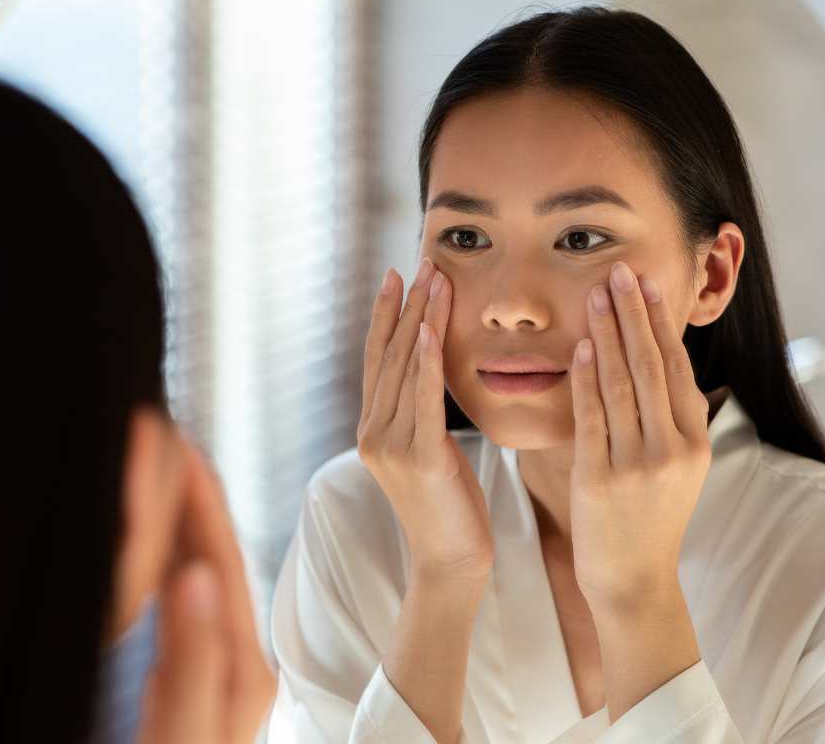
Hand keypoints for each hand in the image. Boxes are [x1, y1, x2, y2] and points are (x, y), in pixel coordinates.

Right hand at [136, 445, 276, 743]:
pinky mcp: (188, 685)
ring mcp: (213, 672)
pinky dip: (164, 570)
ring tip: (157, 480)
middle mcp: (235, 663)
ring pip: (196, 581)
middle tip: (171, 445)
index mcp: (242, 668)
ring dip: (179, 529)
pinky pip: (178, 610)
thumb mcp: (184, 725)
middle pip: (214, 564)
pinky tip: (151, 556)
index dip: (205, 504)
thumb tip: (196, 575)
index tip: (187, 448)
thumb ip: (193, 656)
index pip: (223, 565)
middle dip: (193, 503)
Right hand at [357, 258, 493, 584]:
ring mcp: (390, 445)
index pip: (380, 359)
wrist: (451, 564)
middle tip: (423, 261)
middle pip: (391, 355)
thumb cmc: (450, 509)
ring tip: (434, 279)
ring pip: (406, 368)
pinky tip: (431, 330)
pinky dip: (426, 361)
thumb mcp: (431, 454)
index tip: (398, 275)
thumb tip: (433, 379)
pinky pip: (422, 399)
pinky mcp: (417, 458)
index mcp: (374, 429)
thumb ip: (422, 417)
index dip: (387, 315)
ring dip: (421, 319)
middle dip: (407, 305)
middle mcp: (373, 431)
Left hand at [567, 261, 711, 615]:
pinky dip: (587, 378)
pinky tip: (582, 346)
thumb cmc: (648, 518)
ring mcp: (638, 464)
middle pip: (652, 366)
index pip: (677, 367)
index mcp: (694, 441)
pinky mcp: (601, 478)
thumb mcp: (676, 468)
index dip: (662, 322)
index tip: (650, 282)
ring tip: (597, 293)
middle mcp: (672, 448)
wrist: (633, 580)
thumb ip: (670, 419)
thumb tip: (660, 362)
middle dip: (635, 313)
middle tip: (621, 269)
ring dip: (609, 333)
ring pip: (623, 383)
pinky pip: (593, 417)